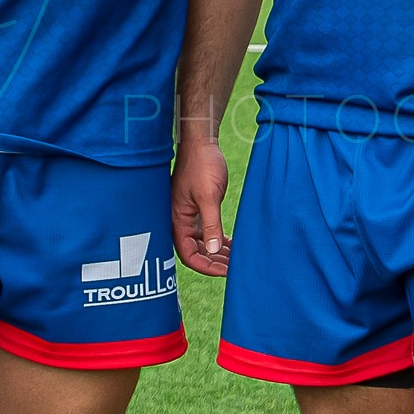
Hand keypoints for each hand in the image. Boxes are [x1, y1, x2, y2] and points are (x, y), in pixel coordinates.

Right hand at [171, 139, 231, 275]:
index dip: (206, 267)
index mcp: (177, 220)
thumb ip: (211, 224)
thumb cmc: (202, 165)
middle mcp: (180, 221)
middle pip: (195, 253)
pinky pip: (205, 233)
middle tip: (235, 267)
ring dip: (217, 253)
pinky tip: (231, 244)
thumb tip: (213, 251)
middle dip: (214, 262)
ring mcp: (188, 216)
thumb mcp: (209, 196)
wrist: (202, 142)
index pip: (188, 255)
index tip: (226, 271)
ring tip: (236, 258)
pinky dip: (217, 240)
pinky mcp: (197, 209)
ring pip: (201, 244)